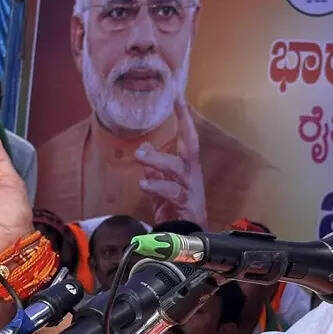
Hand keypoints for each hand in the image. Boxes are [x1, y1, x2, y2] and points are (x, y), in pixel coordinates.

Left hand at [135, 98, 206, 226]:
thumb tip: (144, 148)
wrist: (187, 236)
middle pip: (190, 147)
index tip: (179, 96)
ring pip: (176, 169)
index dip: (184, 117)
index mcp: (187, 166)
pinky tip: (144, 184)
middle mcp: (191, 174)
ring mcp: (190, 189)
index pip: (188, 136)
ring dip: (158, 161)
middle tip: (170, 111)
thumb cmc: (176, 207)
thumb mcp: (162, 183)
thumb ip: (154, 167)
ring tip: (141, 156)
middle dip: (184, 127)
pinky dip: (156, 187)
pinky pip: (170, 192)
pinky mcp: (185, 205)